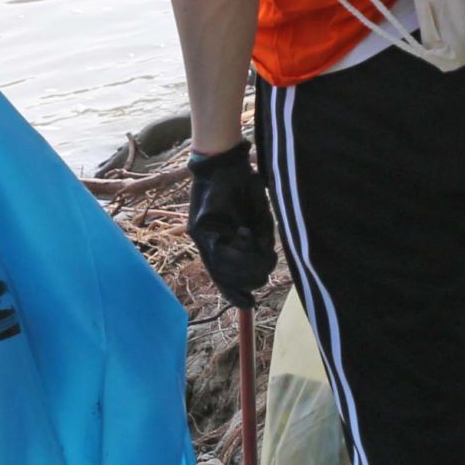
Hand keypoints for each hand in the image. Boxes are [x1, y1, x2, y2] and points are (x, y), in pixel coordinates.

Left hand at [186, 142, 277, 308]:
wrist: (225, 161)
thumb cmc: (242, 187)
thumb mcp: (256, 218)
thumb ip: (259, 240)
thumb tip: (264, 260)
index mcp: (217, 245)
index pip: (224, 280)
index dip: (236, 294)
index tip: (250, 303)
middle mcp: (205, 245)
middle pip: (227, 279)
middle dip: (252, 276)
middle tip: (266, 259)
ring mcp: (199, 238)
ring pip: (224, 270)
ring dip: (247, 262)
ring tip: (257, 240)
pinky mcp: (198, 228)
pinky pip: (220, 251)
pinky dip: (239, 247)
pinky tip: (248, 233)